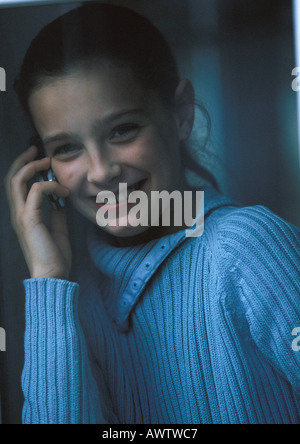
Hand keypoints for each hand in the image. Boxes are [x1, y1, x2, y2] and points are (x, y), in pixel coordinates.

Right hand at [4, 145, 71, 279]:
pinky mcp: (29, 219)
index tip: (40, 159)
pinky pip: (35, 192)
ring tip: (48, 162)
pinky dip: (49, 186)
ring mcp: (21, 216)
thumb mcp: (58, 227)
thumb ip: (57, 211)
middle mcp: (18, 213)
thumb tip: (62, 196)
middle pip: (12, 178)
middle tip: (37, 150)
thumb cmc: (55, 255)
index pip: (17, 186)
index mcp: (24, 215)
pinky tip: (64, 192)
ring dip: (32, 167)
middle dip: (23, 160)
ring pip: (17, 181)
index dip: (25, 168)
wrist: (53, 275)